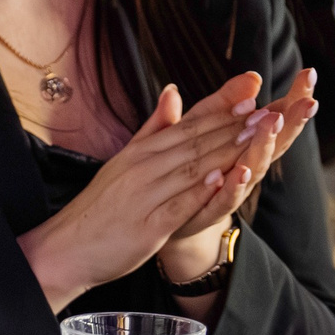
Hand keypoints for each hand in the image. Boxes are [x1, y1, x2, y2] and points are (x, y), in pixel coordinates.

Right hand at [16, 74, 271, 310]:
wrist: (67, 247)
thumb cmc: (101, 206)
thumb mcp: (125, 160)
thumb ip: (153, 128)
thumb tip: (172, 92)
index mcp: (140, 151)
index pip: (187, 123)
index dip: (221, 106)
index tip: (251, 88)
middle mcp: (142, 168)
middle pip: (194, 142)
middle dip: (233, 124)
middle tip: (267, 108)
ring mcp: (144, 196)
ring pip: (191, 169)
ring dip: (225, 151)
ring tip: (256, 135)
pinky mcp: (147, 226)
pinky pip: (178, 205)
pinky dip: (200, 191)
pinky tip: (221, 178)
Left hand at [156, 70, 319, 291]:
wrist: (172, 218)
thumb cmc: (192, 168)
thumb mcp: (201, 128)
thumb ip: (223, 104)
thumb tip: (251, 76)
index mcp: (244, 142)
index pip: (274, 115)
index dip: (292, 96)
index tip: (309, 73)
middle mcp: (246, 164)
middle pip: (275, 140)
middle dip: (291, 120)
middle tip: (307, 101)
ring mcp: (232, 187)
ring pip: (255, 166)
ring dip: (264, 146)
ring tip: (272, 125)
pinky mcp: (209, 208)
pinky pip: (225, 197)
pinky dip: (233, 185)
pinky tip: (239, 170)